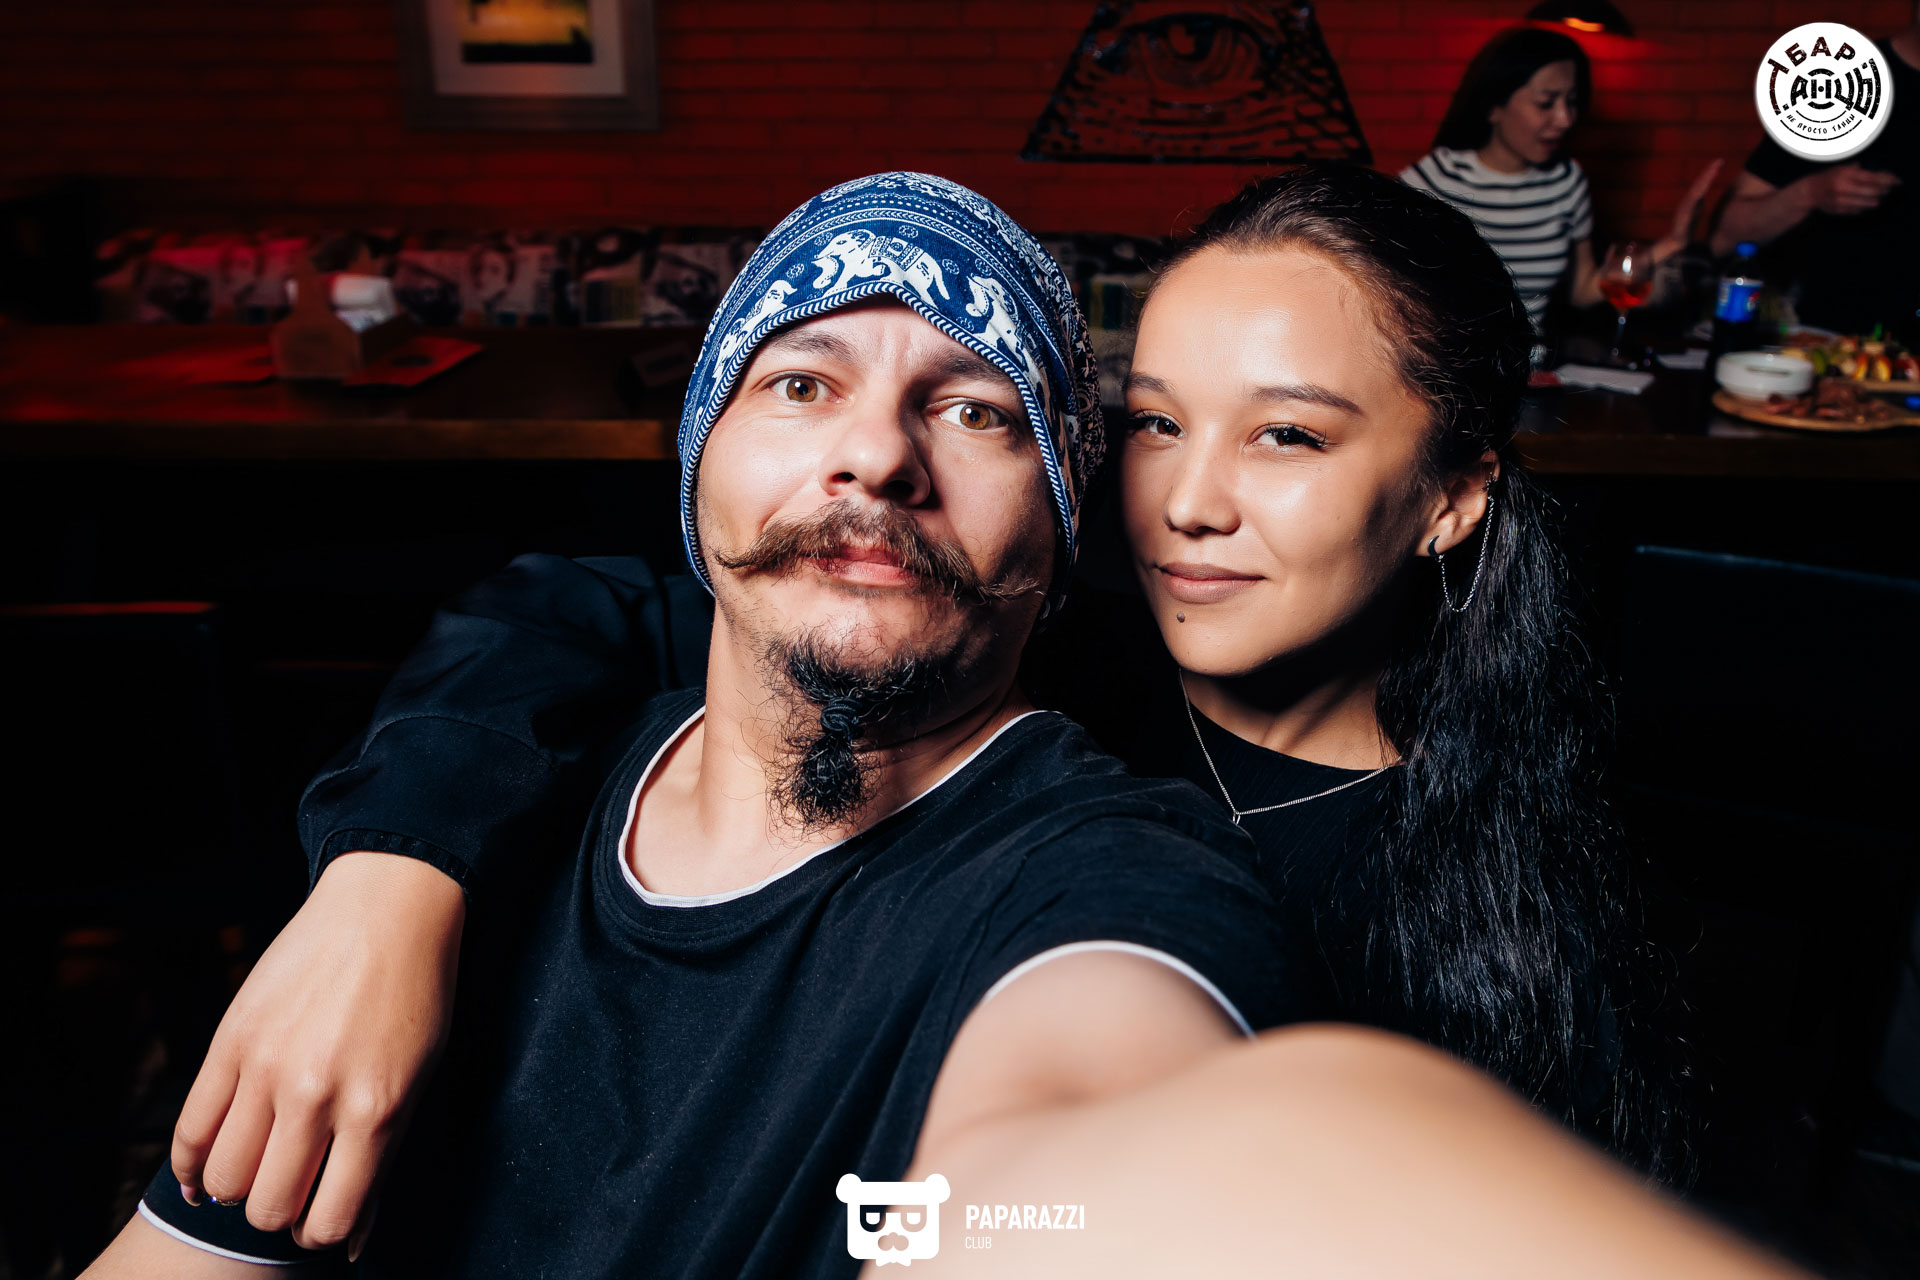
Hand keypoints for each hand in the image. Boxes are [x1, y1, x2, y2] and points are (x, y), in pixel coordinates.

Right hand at [171, 853, 465, 1254]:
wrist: (385, 910)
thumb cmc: (414, 997)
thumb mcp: (417, 1081)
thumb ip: (381, 1161)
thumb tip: (351, 1244)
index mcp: (375, 1109)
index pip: (328, 1219)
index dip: (323, 1232)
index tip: (325, 1214)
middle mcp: (316, 1095)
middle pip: (267, 1207)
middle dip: (278, 1212)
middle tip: (292, 1186)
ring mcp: (266, 1067)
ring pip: (222, 1178)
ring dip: (238, 1187)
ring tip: (259, 1164)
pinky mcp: (229, 1041)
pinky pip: (189, 1130)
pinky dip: (190, 1165)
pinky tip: (206, 1168)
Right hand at [1653, 159, 1723, 262]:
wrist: (1671, 249)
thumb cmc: (1683, 234)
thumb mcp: (1694, 217)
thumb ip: (1698, 206)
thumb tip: (1704, 198)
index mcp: (1691, 203)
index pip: (1701, 186)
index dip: (1708, 174)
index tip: (1719, 163)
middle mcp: (1686, 204)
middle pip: (1698, 185)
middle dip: (1708, 172)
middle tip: (1719, 160)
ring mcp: (1683, 210)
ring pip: (1696, 192)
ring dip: (1705, 180)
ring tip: (1714, 170)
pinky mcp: (1682, 218)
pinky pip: (1691, 204)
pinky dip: (1697, 194)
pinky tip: (1704, 188)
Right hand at [1802, 164, 1900, 215]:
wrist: (1809, 192)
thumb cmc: (1827, 178)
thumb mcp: (1842, 168)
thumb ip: (1858, 170)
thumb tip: (1877, 174)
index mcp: (1845, 175)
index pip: (1872, 178)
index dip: (1886, 179)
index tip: (1895, 181)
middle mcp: (1843, 188)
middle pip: (1872, 191)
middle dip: (1883, 191)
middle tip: (1888, 190)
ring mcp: (1841, 200)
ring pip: (1866, 202)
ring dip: (1875, 200)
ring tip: (1878, 198)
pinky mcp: (1839, 209)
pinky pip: (1857, 210)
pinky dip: (1864, 207)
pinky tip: (1866, 204)